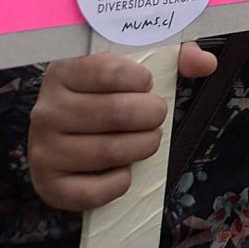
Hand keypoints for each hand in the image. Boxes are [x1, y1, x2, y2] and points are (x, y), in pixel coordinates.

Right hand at [28, 43, 215, 211]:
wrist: (66, 131)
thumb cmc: (105, 92)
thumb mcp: (133, 64)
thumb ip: (174, 56)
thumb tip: (205, 63)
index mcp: (63, 72)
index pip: (109, 71)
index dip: (141, 80)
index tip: (146, 84)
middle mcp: (45, 109)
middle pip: (116, 113)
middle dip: (152, 116)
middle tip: (156, 117)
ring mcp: (43, 149)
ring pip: (109, 152)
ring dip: (142, 148)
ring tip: (147, 140)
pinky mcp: (48, 184)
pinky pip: (91, 191)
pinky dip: (119, 183)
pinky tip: (124, 171)